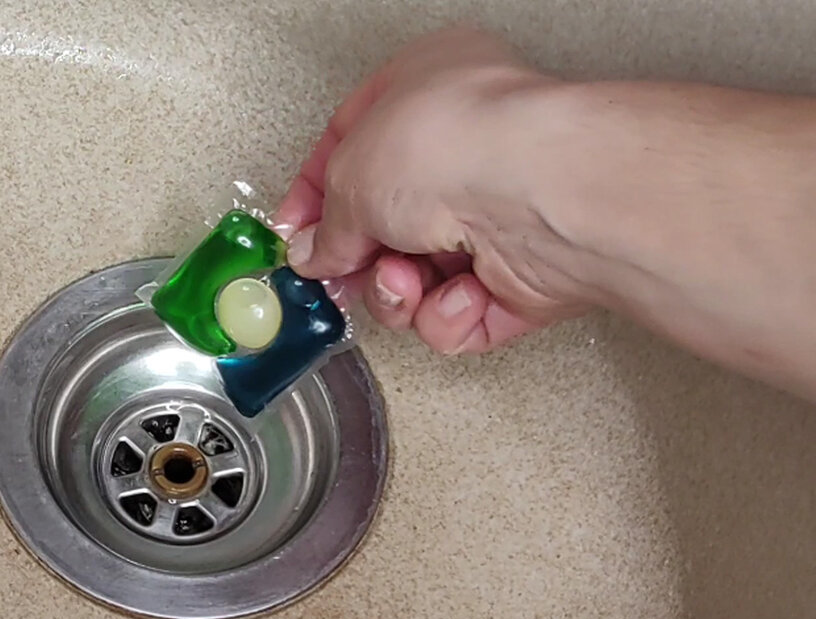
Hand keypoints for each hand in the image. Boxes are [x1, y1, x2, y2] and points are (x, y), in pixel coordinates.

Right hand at [276, 27, 588, 353]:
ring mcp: (499, 213)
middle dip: (360, 258)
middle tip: (340, 274)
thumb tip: (315, 252)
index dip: (317, 194)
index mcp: (427, 87)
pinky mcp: (524, 276)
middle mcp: (467, 147)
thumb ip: (327, 222)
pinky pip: (461, 315)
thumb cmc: (457, 145)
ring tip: (407, 278)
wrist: (540, 195)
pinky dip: (449, 314)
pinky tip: (460, 293)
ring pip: (420, 278)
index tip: (293, 234)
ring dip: (400, 291)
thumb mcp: (351, 175)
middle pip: (388, 221)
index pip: (355, 143)